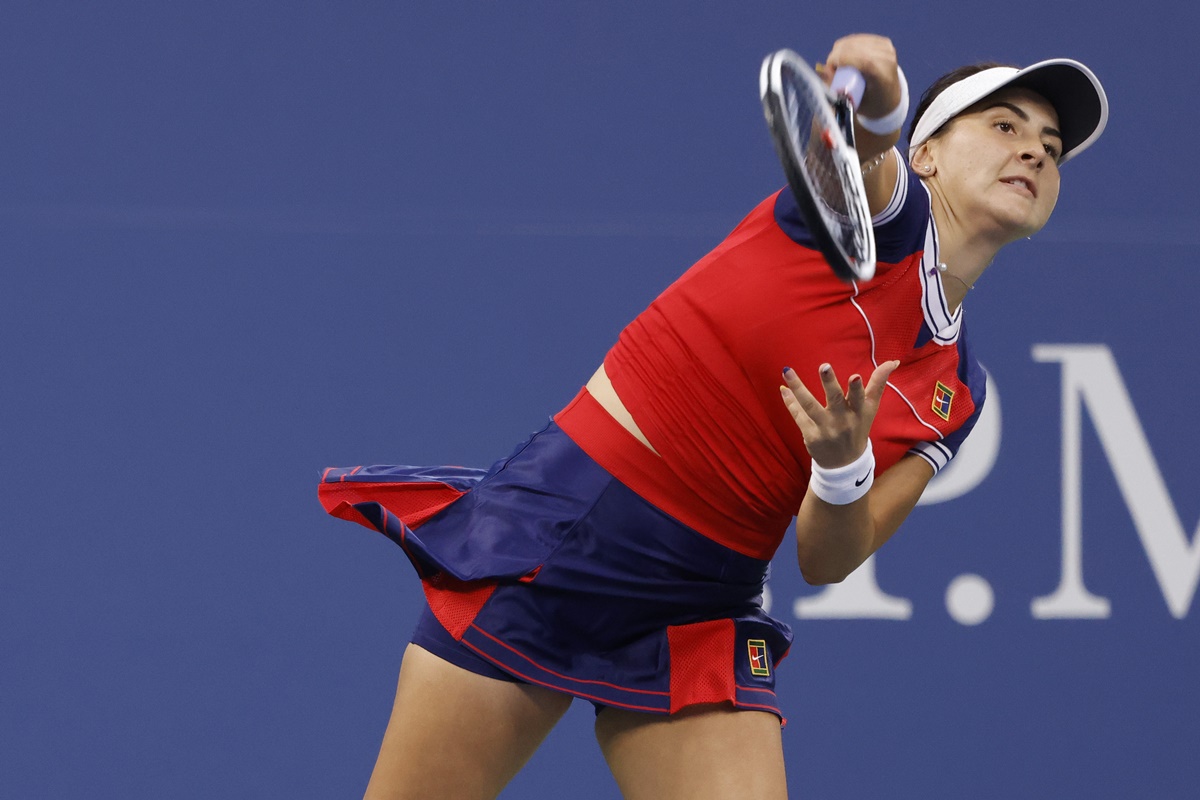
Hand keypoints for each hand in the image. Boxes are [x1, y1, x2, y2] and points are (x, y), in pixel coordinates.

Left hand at [780, 360, 899, 467]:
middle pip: (834, 400)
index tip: (855, 376)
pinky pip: (798, 415)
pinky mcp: (811, 435)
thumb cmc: (858, 427)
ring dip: (798, 387)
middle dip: (829, 383)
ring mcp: (825, 428)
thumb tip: (893, 362)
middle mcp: (842, 420)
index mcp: (859, 412)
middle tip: (824, 366)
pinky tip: (783, 388)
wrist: (844, 464)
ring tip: (787, 370)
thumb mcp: (870, 408)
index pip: (860, 399)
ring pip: (809, 406)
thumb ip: (879, 383)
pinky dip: (790, 401)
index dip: (857, 389)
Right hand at [818, 34, 900, 120]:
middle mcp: (888, 59)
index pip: (864, 61)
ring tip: (840, 67)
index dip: (842, 59)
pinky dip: (847, 47)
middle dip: (836, 56)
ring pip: (852, 41)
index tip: (829, 68)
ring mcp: (887, 49)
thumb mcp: (853, 102)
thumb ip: (837, 89)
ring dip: (840, 52)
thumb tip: (822, 71)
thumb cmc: (870, 104)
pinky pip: (856, 39)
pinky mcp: (883, 42)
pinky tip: (847, 59)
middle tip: (832, 71)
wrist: (890, 98)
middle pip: (855, 47)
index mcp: (883, 77)